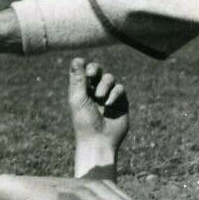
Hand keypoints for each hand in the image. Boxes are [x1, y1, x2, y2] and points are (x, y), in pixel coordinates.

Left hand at [68, 58, 129, 174]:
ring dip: (104, 85)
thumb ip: (78, 79)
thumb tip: (77, 58)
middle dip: (95, 70)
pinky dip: (114, 94)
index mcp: (82, 91)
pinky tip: (109, 104)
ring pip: (110, 78)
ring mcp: (109, 97)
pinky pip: (120, 89)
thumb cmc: (84, 122)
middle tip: (92, 75)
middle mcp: (95, 92)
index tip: (86, 75)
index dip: (87, 68)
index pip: (85, 71)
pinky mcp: (121, 103)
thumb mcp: (78, 99)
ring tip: (100, 98)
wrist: (99, 141)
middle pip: (98, 71)